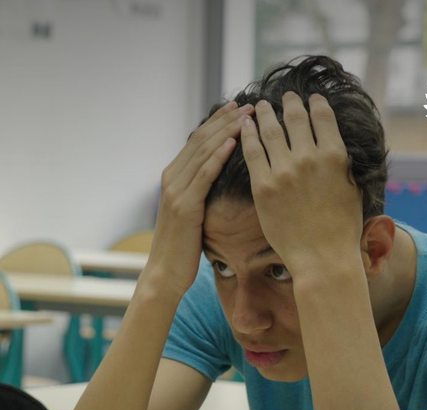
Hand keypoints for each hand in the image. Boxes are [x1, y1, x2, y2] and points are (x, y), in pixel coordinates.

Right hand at [144, 101, 253, 297]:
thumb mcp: (193, 214)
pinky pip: (203, 175)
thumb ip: (201, 193)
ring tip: (245, 116)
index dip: (218, 123)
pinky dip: (218, 157)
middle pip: (201, 140)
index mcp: (174, 178)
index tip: (238, 108)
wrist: (166, 274)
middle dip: (224, 120)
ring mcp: (176, 191)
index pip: (198, 142)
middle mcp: (172, 178)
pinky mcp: (184, 206)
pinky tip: (233, 143)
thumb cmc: (184, 248)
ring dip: (225, 132)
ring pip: (203, 153)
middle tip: (246, 104)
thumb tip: (221, 181)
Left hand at [240, 92, 362, 277]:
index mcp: (335, 156)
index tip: (311, 98)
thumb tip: (337, 147)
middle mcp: (309, 157)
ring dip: (266, 113)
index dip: (316, 103)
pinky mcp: (263, 186)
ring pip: (271, 130)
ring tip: (260, 106)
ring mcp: (284, 171)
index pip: (323, 116)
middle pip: (296, 118)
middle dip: (291, 103)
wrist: (323, 258)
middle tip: (286, 96)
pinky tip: (246, 126)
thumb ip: (343, 164)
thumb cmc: (342, 229)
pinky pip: (252, 152)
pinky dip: (248, 134)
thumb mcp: (352, 189)